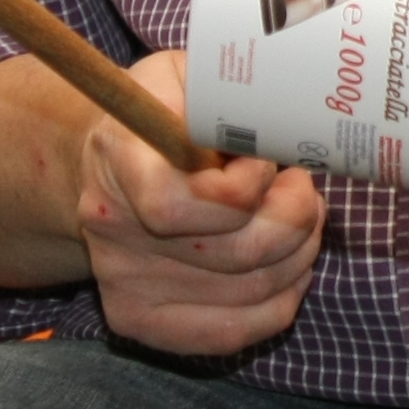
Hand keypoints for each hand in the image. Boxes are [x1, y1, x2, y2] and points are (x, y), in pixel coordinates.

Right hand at [74, 49, 325, 356]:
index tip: (266, 159)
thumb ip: (226, 93)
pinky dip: (279, 302)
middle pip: (231, 253)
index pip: (179, 206)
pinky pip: (229, 332)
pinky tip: (290, 265)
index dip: (247, 186)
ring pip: (244, 292)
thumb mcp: (184, 75)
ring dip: (297, 255)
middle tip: (303, 189)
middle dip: (293, 219)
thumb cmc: (162, 112)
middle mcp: (113, 233)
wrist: (106, 163)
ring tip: (303, 220)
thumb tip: (283, 118)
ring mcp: (123, 284)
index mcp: (118, 162)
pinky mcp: (139, 321)